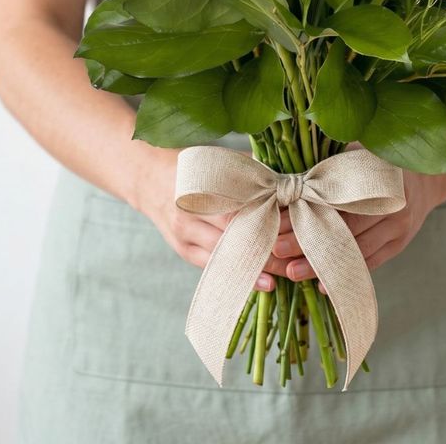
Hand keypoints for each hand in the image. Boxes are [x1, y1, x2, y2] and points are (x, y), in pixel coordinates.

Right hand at [131, 147, 291, 290]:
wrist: (148, 177)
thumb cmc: (192, 165)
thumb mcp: (218, 162)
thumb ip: (250, 171)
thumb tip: (286, 180)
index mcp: (203, 188)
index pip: (242, 211)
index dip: (269, 222)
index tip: (294, 231)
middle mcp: (192, 214)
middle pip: (235, 238)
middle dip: (267, 250)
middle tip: (296, 260)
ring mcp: (185, 235)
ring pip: (225, 258)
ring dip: (256, 269)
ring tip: (285, 277)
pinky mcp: (182, 250)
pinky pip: (212, 269)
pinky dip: (237, 277)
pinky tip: (260, 283)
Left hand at [271, 173, 444, 283]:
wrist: (427, 177)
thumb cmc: (382, 160)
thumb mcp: (357, 153)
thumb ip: (329, 168)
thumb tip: (288, 181)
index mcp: (375, 178)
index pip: (332, 200)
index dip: (303, 212)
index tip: (276, 221)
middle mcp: (388, 205)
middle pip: (341, 228)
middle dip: (306, 241)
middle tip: (276, 251)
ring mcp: (396, 228)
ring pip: (354, 251)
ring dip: (321, 264)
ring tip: (292, 273)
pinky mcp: (398, 244)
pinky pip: (370, 263)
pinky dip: (346, 274)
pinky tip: (323, 284)